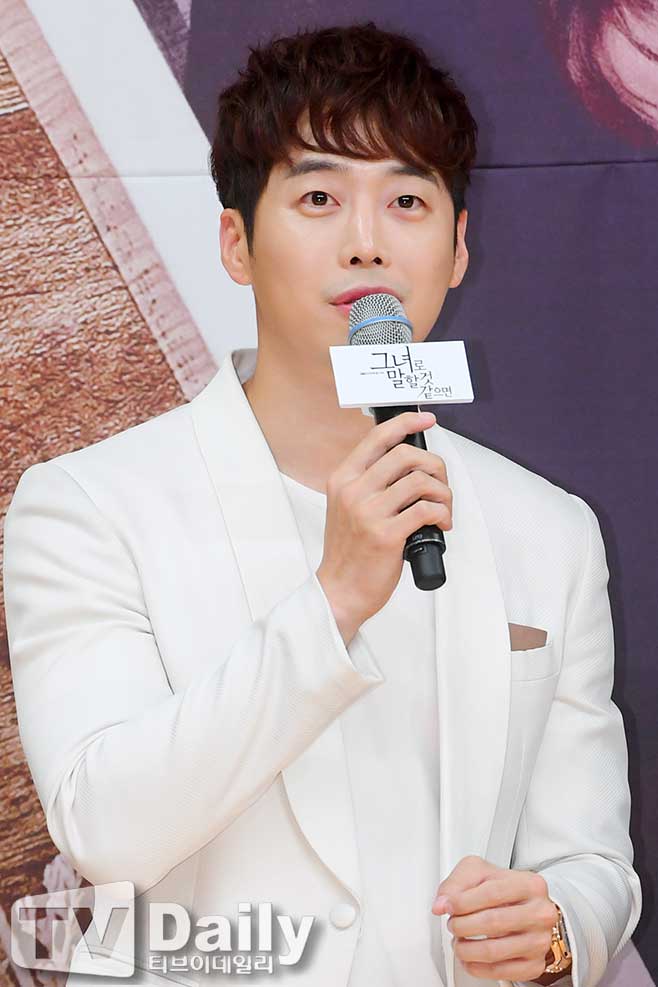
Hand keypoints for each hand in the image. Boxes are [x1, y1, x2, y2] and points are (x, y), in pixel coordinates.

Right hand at [316, 411, 451, 642]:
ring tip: (443, 509)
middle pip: (406, 455)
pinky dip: (442, 514)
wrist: (339, 590)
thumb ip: (368, 483)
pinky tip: (441, 525)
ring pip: (420, 481)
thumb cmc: (349, 551)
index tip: (427, 420)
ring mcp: (368, 512)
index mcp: (343, 479)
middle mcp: (353, 491)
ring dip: (443, 493)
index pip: (377, 437)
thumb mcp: (347, 507)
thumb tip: (408, 462)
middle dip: (434, 466)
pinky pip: (426, 510)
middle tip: (440, 486)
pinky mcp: (385, 535)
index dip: (406, 424)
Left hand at [431, 855, 557, 982]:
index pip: (492, 893)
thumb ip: (457, 883)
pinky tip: (469, 958)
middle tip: (453, 924)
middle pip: (493, 922)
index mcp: (530, 885)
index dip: (464, 901)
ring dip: (466, 949)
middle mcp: (540, 913)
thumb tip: (441, 904)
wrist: (529, 910)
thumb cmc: (504, 890)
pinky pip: (501, 972)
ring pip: (494, 951)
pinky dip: (477, 968)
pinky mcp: (535, 965)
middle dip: (463, 925)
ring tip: (458, 941)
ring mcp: (540, 941)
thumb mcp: (480, 873)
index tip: (447, 906)